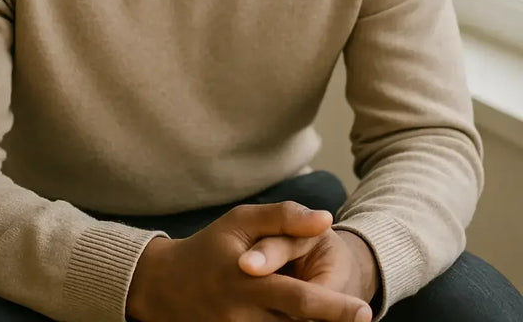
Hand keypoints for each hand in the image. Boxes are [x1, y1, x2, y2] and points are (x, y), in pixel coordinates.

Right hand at [126, 201, 373, 321]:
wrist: (162, 287)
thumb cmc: (209, 248)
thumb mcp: (240, 220)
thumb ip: (284, 217)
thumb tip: (326, 219)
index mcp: (248, 281)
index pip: (299, 299)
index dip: (334, 308)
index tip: (365, 311)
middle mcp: (242, 316)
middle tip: (363, 318)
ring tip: (335, 319)